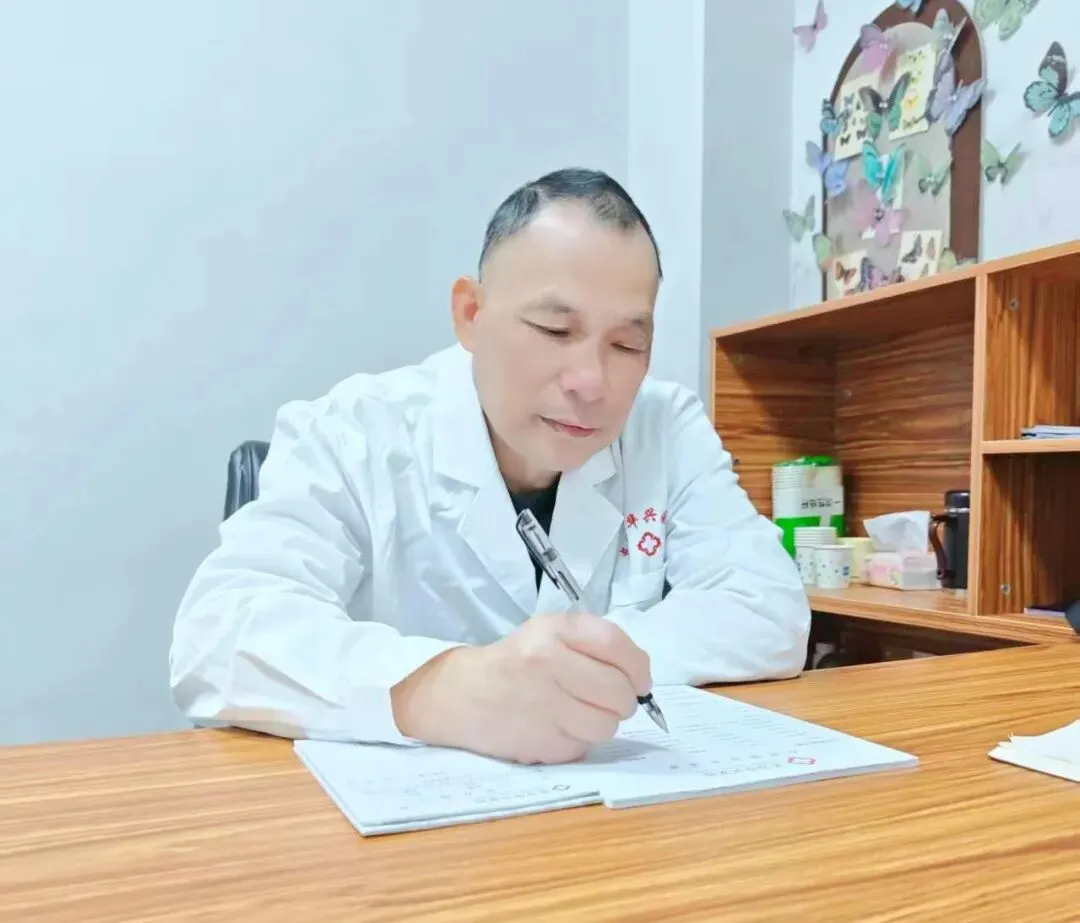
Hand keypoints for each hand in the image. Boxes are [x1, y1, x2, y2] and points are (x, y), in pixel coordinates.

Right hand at [390, 613, 651, 763]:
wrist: (460, 695)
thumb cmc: (516, 661)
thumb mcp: (550, 633)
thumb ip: (596, 645)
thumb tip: (641, 679)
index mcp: (552, 630)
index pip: (617, 646)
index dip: (638, 668)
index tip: (639, 681)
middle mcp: (546, 663)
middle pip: (619, 692)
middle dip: (624, 700)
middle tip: (609, 699)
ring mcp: (541, 706)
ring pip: (607, 725)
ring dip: (603, 722)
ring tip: (580, 713)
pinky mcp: (538, 742)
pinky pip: (584, 747)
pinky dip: (579, 740)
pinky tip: (558, 727)